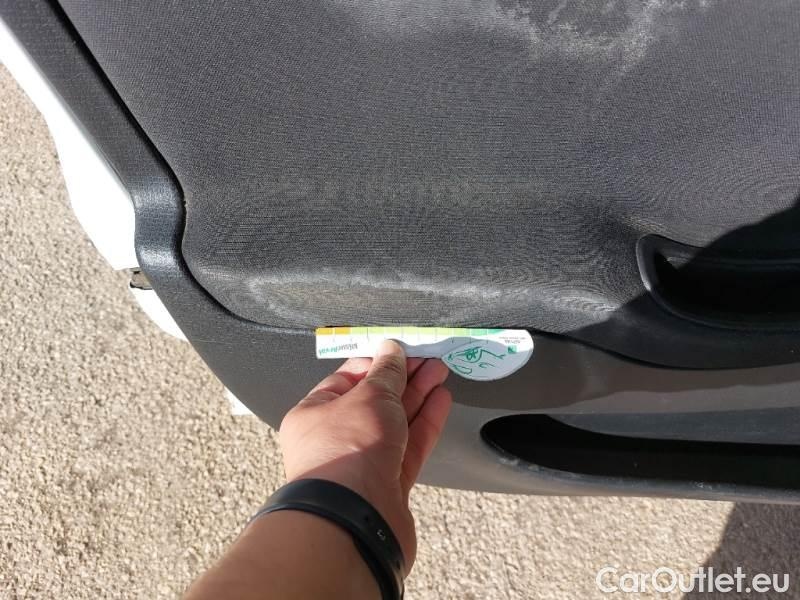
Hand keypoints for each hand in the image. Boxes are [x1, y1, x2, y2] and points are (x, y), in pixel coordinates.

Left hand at [279, 340, 452, 571]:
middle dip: (403, 378)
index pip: (347, 379)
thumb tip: (392, 350)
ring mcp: (363, 463)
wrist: (355, 520)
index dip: (377, 362)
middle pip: (375, 400)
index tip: (402, 350)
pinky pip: (409, 446)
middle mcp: (335, 440)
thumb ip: (386, 373)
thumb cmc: (345, 453)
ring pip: (395, 422)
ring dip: (419, 396)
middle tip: (429, 359)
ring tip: (440, 372)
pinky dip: (425, 423)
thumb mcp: (369, 396)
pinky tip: (441, 402)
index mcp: (314, 415)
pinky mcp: (389, 485)